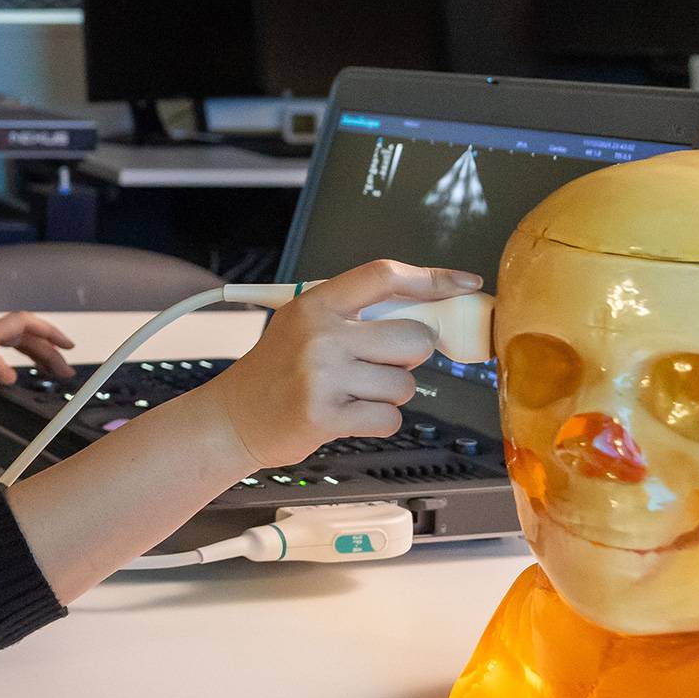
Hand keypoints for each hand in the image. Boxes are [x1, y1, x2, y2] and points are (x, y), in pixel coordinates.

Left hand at [0, 314, 76, 399]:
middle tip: (64, 371)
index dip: (49, 332)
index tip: (67, 346)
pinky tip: (15, 370)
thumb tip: (13, 372)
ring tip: (49, 371)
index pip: (24, 324)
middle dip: (47, 350)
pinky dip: (15, 358)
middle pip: (22, 335)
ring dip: (33, 355)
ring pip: (11, 343)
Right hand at [188, 260, 482, 469]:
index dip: (433, 278)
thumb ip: (357, 316)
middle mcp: (320, 335)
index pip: (384, 276)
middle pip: (413, 338)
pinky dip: (378, 421)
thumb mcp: (304, 325)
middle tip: (377, 364)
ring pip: (405, 384)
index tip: (465, 283)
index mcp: (316, 304)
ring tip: (351, 393)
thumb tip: (430, 315)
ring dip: (388, 394)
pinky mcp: (325, 416)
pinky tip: (347, 415)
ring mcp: (322, 376)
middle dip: (408, 356)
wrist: (233, 417)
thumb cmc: (278, 371)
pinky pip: (390, 418)